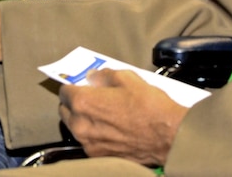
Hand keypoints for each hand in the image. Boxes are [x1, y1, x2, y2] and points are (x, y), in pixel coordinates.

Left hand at [58, 69, 187, 165]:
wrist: (168, 136)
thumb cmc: (149, 106)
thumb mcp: (126, 78)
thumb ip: (103, 75)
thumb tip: (92, 77)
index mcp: (84, 103)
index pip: (63, 91)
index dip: (72, 86)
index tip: (79, 85)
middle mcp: (81, 125)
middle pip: (64, 111)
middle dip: (73, 103)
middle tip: (89, 98)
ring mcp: (89, 143)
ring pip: (74, 127)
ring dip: (81, 119)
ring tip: (100, 113)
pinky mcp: (99, 155)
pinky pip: (87, 141)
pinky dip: (92, 133)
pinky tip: (108, 128)